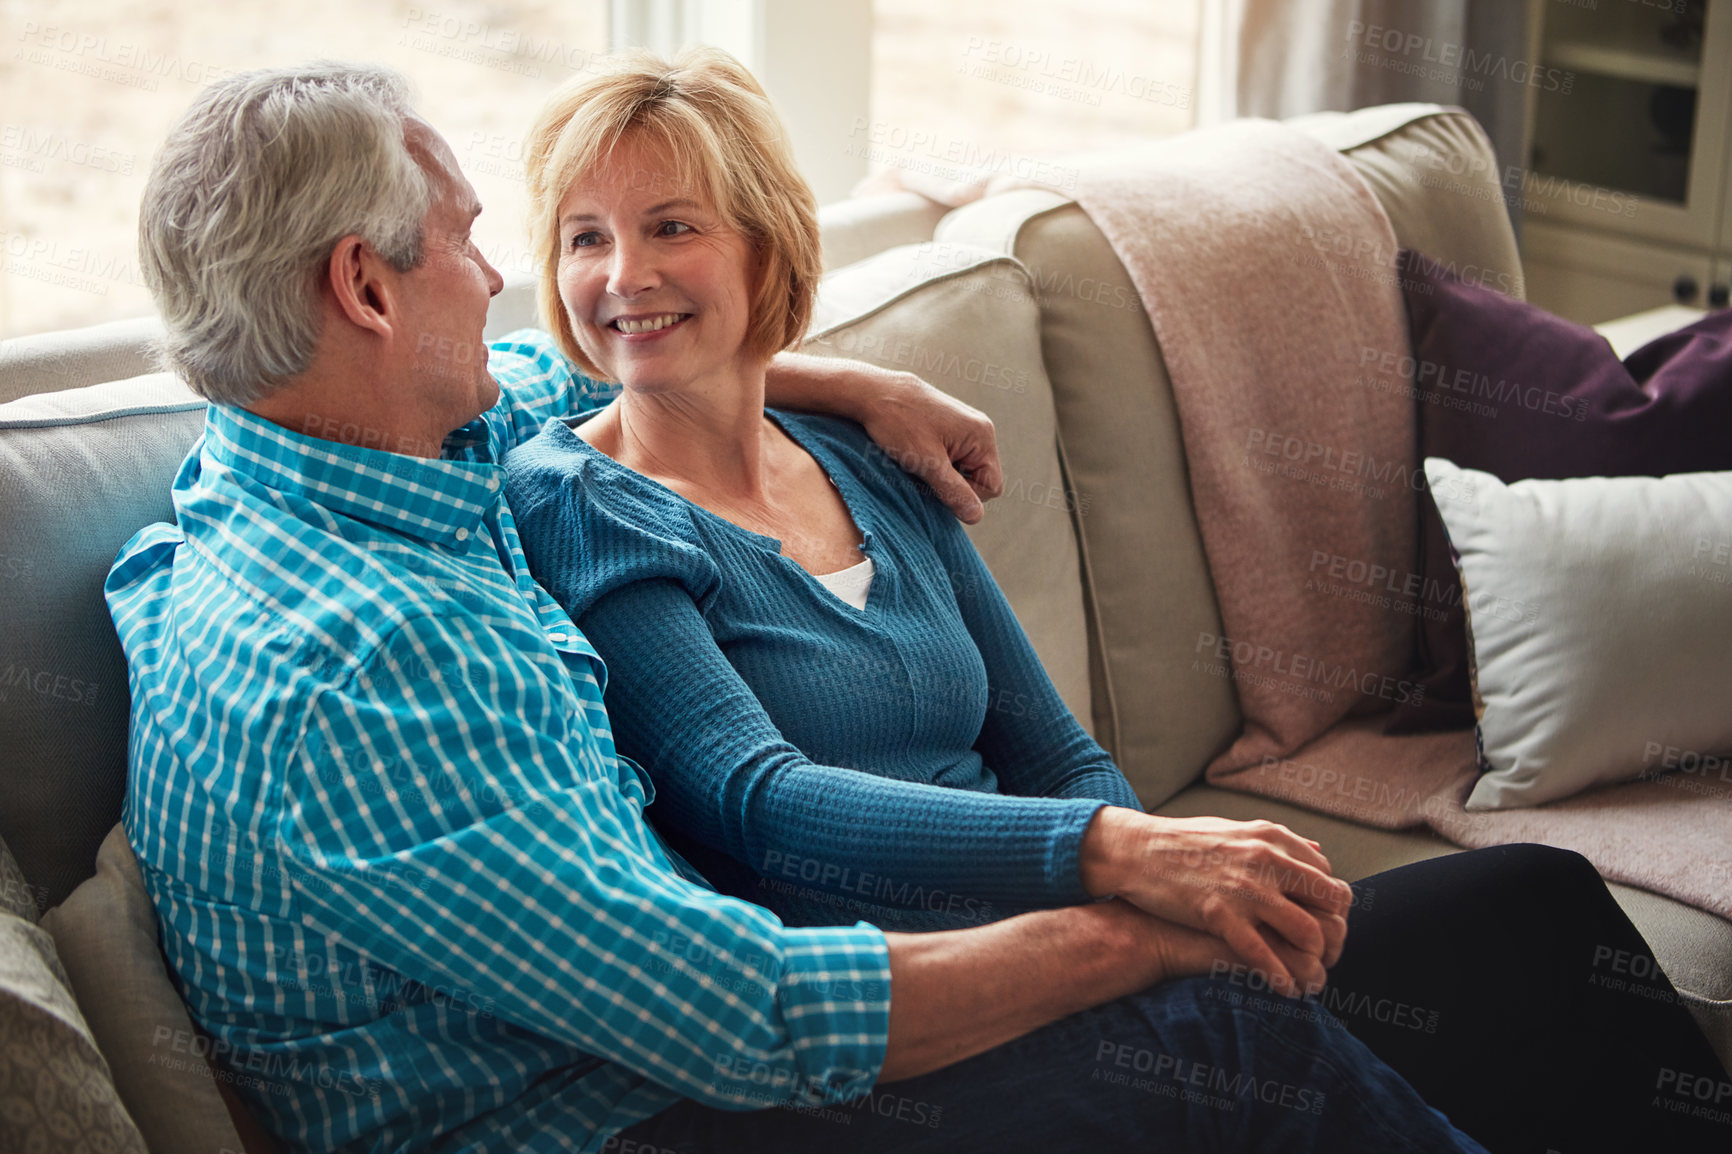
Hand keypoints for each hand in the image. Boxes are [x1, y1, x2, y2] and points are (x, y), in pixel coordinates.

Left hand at [765, 352, 1004, 522]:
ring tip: (917, 461)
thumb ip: (954, 491)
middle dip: (951, 484)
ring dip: (940, 475)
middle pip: (978, 479)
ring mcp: (965, 427)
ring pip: (962, 470)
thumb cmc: (899, 424)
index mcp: (983, 436)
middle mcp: (980, 429)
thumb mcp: (927, 464)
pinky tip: (916, 454)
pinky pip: (952, 458)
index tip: (934, 485)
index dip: (964, 495)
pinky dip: (935, 463)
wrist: (873, 393)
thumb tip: (976, 516)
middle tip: (922, 473)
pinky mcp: (950, 427)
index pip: (991, 487)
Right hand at [1080, 808, 1352, 993]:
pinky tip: (1285, 991)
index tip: (1321, 925)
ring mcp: (1245, 888)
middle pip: (1331, 901)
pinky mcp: (1220, 914)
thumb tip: (1318, 854)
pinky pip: (1264, 955)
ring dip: (1314, 959)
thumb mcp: (1235, 830)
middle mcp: (1267, 859)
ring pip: (1307, 931)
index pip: (1327, 876)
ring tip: (1309, 975)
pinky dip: (1280, 978)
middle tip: (1326, 954)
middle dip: (1335, 933)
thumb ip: (1278, 842)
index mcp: (1272, 838)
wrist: (1135, 851)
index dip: (1330, 906)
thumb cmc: (1182, 843)